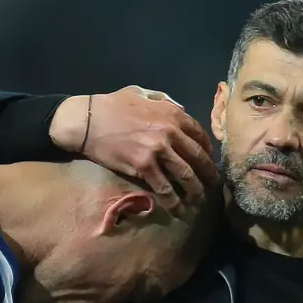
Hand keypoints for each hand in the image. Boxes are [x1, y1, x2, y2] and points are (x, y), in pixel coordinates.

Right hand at [50, 87, 217, 211]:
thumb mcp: (142, 93)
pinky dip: (173, 200)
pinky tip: (178, 208)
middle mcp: (170, 131)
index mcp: (172, 113)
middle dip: (208, 174)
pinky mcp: (144, 166)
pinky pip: (164, 187)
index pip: (199, 135)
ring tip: (199, 200)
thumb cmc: (113, 105)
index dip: (207, 151)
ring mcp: (158, 149)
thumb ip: (164, 101)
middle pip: (197, 157)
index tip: (207, 162)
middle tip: (214, 186)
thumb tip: (180, 109)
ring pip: (185, 175)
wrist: (88, 120)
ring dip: (195, 190)